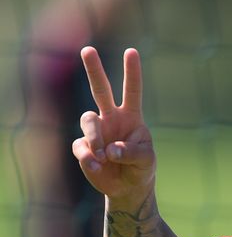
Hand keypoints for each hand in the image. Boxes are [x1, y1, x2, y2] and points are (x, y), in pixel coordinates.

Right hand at [72, 46, 154, 200]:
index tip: (131, 51)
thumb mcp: (146, 160)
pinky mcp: (84, 147)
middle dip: (94, 70)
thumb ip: (132, 152)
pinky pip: (80, 147)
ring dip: (95, 137)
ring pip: (87, 119)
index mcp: (132, 116)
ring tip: (103, 156)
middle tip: (88, 50)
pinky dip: (88, 158)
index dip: (132, 72)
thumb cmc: (141, 167)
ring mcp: (96, 131)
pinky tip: (97, 167)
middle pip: (100, 90)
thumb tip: (110, 150)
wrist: (128, 187)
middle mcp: (111, 118)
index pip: (132, 91)